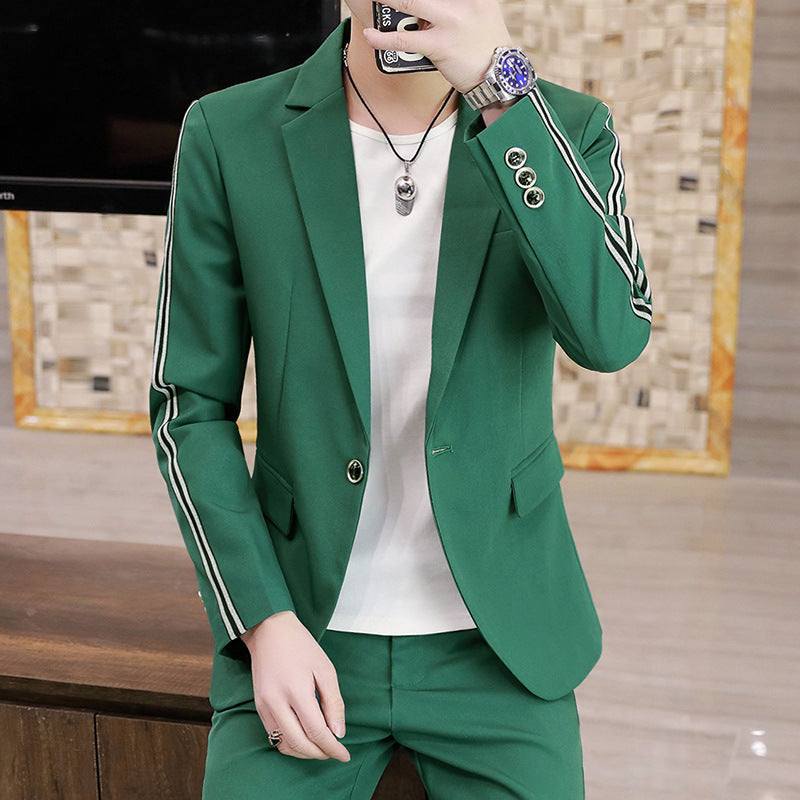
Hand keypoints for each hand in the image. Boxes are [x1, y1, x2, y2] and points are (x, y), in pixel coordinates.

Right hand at [241, 610, 349, 760]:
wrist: (269, 630)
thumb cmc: (301, 646)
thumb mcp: (325, 669)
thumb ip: (333, 702)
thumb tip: (338, 732)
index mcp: (297, 691)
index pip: (316, 732)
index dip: (332, 748)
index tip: (345, 755)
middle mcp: (276, 702)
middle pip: (299, 744)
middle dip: (319, 753)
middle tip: (334, 752)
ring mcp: (264, 706)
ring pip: (284, 744)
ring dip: (304, 752)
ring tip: (320, 747)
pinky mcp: (258, 706)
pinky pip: (273, 735)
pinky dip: (290, 743)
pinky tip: (303, 738)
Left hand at [361, 0, 514, 92]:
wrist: (500, 73)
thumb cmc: (486, 44)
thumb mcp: (481, 11)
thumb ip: (457, 4)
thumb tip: (422, 8)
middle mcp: (463, 2)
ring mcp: (450, 22)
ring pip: (409, 3)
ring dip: (388, 2)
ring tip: (376, 2)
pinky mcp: (440, 45)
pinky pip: (404, 39)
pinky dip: (383, 38)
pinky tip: (371, 35)